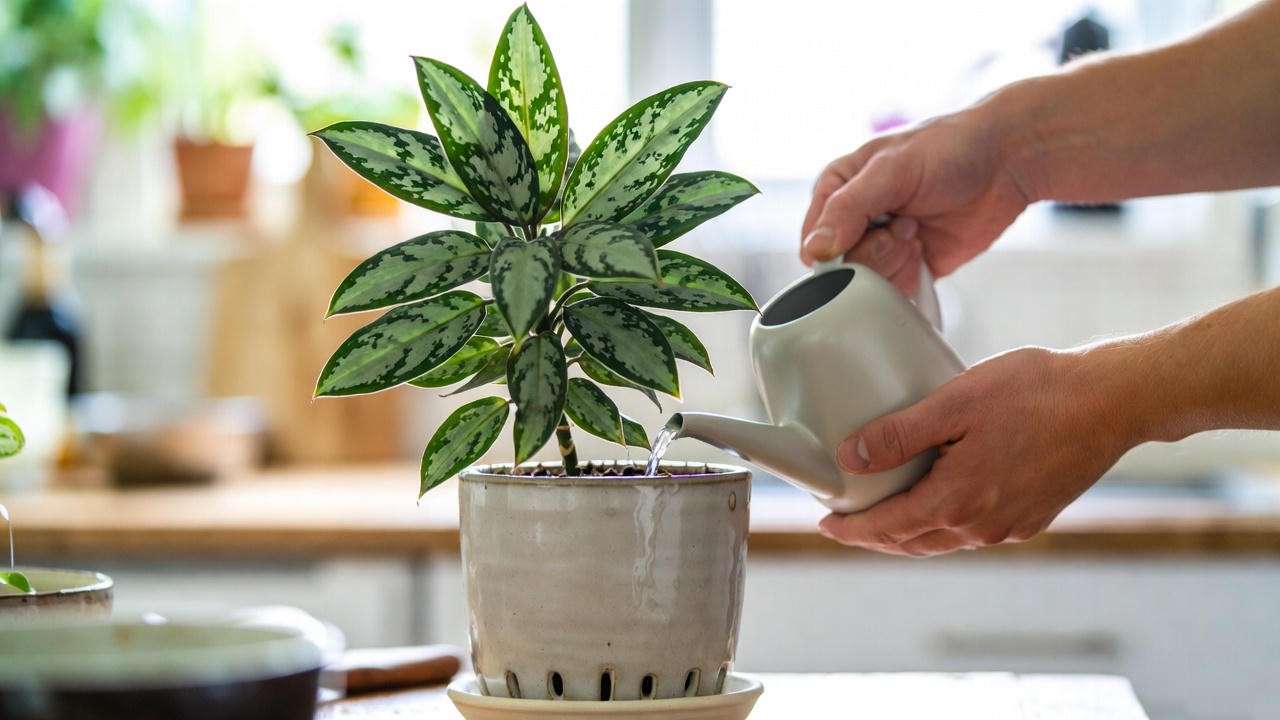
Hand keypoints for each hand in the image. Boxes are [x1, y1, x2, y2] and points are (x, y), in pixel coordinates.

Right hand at [800, 103, 1033, 293]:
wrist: (1008, 160)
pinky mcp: (909, 266)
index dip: (837, 249)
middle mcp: (854, 220)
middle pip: (839, 270)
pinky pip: (894, 294)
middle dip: (875, 254)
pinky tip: (925, 251)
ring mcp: (882, 246)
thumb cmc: (949, 148)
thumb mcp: (891, 169)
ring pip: (866, 286)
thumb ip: (848, 209)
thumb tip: (814, 250)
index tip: (871, 231)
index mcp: (837, 190)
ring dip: (896, 264)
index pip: (813, 241)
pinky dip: (909, 280)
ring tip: (917, 233)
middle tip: (904, 227)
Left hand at [817, 347, 1139, 555]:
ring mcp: (1010, 526)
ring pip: (943, 540)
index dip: (851, 529)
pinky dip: (943, 524)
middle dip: (874, 536)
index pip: (886, 528)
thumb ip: (900, 433)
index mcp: (957, 502)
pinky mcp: (1032, 517)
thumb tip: (850, 456)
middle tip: (846, 521)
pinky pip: (973, 532)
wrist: (1113, 402)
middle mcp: (981, 526)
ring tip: (884, 514)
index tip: (826, 524)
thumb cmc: (1035, 393)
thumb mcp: (955, 401)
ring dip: (908, 533)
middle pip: (911, 542)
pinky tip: (938, 502)